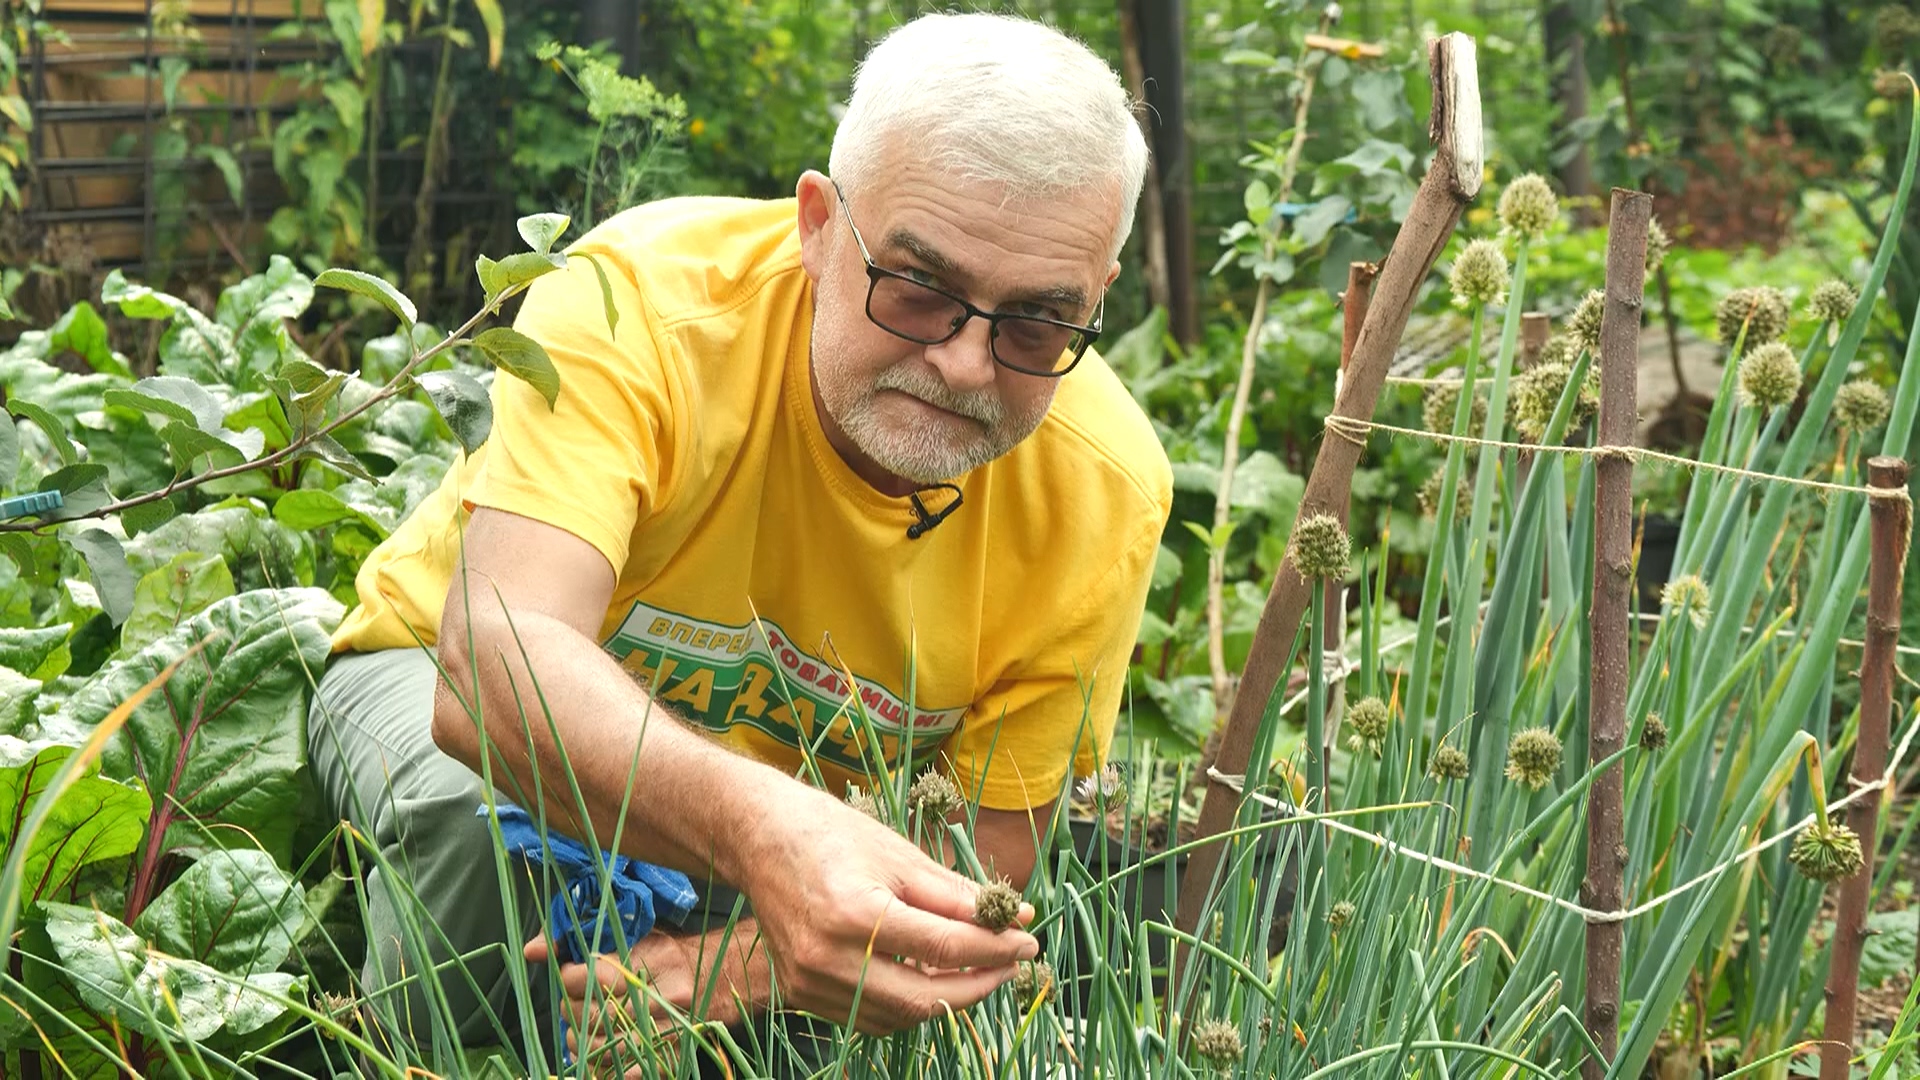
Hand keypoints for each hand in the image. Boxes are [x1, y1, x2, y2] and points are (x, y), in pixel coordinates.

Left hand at [526, 928, 763, 1074]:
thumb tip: (532, 951)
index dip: (568, 977)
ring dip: (583, 1042)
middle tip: (582, 1004)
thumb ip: (581, 939)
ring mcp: (663, 1033)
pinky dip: (602, 1068)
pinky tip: (602, 1055)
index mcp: (648, 960)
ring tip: (592, 1029)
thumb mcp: (635, 935)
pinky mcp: (666, 1060)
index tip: (572, 975)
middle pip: (587, 1015)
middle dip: (574, 1011)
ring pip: (596, 1048)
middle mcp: (657, 997)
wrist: (728, 979)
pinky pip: (618, 1074)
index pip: (584, 976)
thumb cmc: (675, 956)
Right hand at [728, 784, 1038, 1035]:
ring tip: (977, 970)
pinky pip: (869, 1015)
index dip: (996, 948)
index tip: (1028, 941)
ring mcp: (810, 981)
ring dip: (947, 999)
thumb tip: (1016, 918)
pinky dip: (908, 1003)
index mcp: (855, 913)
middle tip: (1011, 963)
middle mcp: (828, 957)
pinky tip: (931, 978)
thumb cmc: (830, 833)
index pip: (946, 947)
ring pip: (900, 1015)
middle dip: (980, 984)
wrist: (756, 836)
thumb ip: (958, 895)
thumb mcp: (901, 854)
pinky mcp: (801, 993)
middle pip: (926, 996)